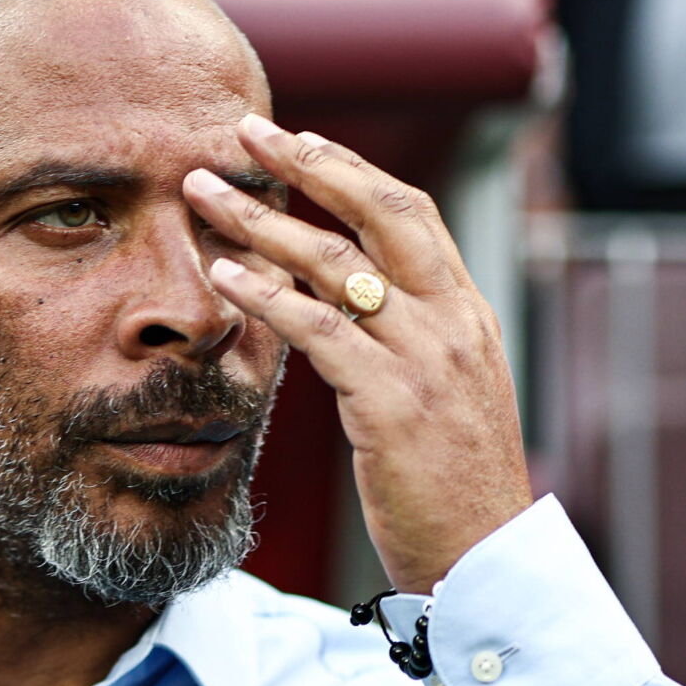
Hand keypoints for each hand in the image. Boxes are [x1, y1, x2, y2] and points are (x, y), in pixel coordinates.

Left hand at [183, 115, 531, 593]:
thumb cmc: (452, 478)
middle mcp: (451, 319)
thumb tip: (350, 294)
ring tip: (204, 193)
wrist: (481, 554)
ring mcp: (425, 357)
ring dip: (262, 221)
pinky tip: (225, 274)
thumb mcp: (447, 388)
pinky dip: (267, 295)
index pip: (408, 213)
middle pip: (378, 211)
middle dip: (308, 163)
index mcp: (466, 310)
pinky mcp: (391, 401)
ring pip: (337, 263)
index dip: (349, 169)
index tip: (298, 139)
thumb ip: (410, 333)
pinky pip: (319, 329)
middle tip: (245, 131)